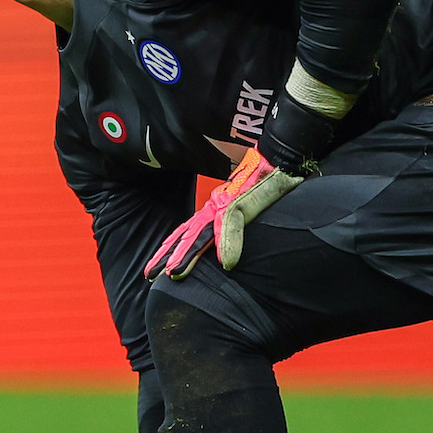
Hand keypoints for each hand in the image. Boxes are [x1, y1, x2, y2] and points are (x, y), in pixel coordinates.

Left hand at [144, 148, 303, 279]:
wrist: (281, 157)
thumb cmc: (268, 181)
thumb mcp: (250, 208)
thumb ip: (236, 228)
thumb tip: (230, 255)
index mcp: (216, 208)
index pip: (188, 232)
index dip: (171, 249)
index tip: (155, 268)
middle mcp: (216, 205)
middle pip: (187, 233)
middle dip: (168, 255)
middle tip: (151, 274)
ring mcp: (228, 202)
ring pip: (201, 230)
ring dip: (187, 253)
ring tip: (174, 271)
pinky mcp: (244, 200)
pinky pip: (233, 222)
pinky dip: (229, 242)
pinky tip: (227, 262)